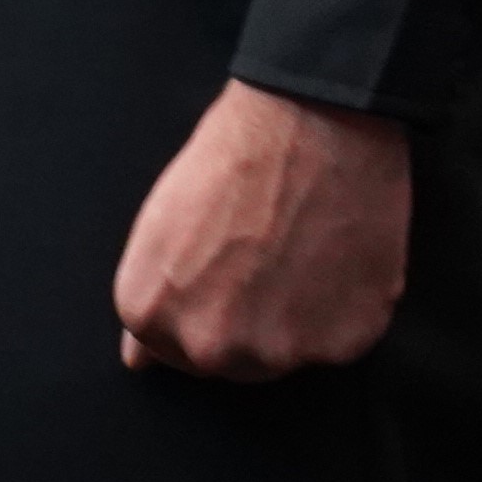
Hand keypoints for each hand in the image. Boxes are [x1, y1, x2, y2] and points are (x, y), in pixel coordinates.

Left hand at [111, 82, 412, 380]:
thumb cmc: (229, 159)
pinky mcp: (343, 342)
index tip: (220, 273)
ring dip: (294, 319)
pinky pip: (340, 340)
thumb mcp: (160, 221)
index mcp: (151, 315)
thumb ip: (153, 297)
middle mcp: (210, 347)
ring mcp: (279, 351)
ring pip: (285, 355)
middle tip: (265, 260)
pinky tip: (336, 255)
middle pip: (228, 359)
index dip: (199, 306)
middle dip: (244, 320)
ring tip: (302, 253)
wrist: (310, 120)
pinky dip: (343, 308)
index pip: (168, 348)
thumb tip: (138, 361)